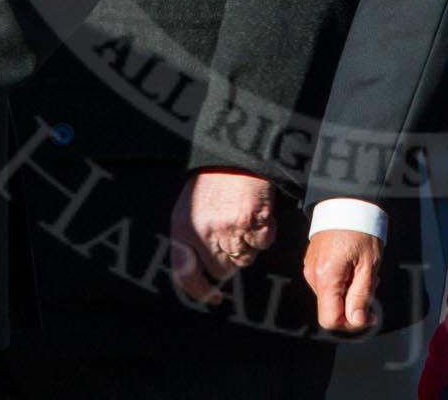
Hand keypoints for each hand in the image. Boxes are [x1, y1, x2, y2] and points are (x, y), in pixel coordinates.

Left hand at [169, 170, 277, 302]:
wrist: (237, 150)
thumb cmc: (214, 178)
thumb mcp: (191, 206)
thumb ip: (192, 238)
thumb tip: (203, 272)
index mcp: (182, 228)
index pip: (185, 273)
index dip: (199, 291)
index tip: (212, 298)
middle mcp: (203, 233)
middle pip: (220, 271)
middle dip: (229, 259)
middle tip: (233, 234)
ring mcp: (228, 229)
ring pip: (244, 260)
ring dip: (248, 245)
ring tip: (243, 218)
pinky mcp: (252, 223)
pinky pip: (262, 244)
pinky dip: (264, 232)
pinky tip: (258, 213)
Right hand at [305, 227, 382, 330]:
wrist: (347, 204)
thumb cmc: (360, 230)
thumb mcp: (369, 265)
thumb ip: (361, 296)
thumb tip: (357, 321)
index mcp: (326, 277)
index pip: (330, 320)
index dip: (350, 324)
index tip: (368, 315)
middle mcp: (313, 275)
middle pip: (331, 309)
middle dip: (353, 304)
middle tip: (370, 284)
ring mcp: (310, 269)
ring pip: (330, 297)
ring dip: (349, 292)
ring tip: (362, 271)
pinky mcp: (312, 264)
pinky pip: (327, 284)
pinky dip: (342, 282)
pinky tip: (353, 266)